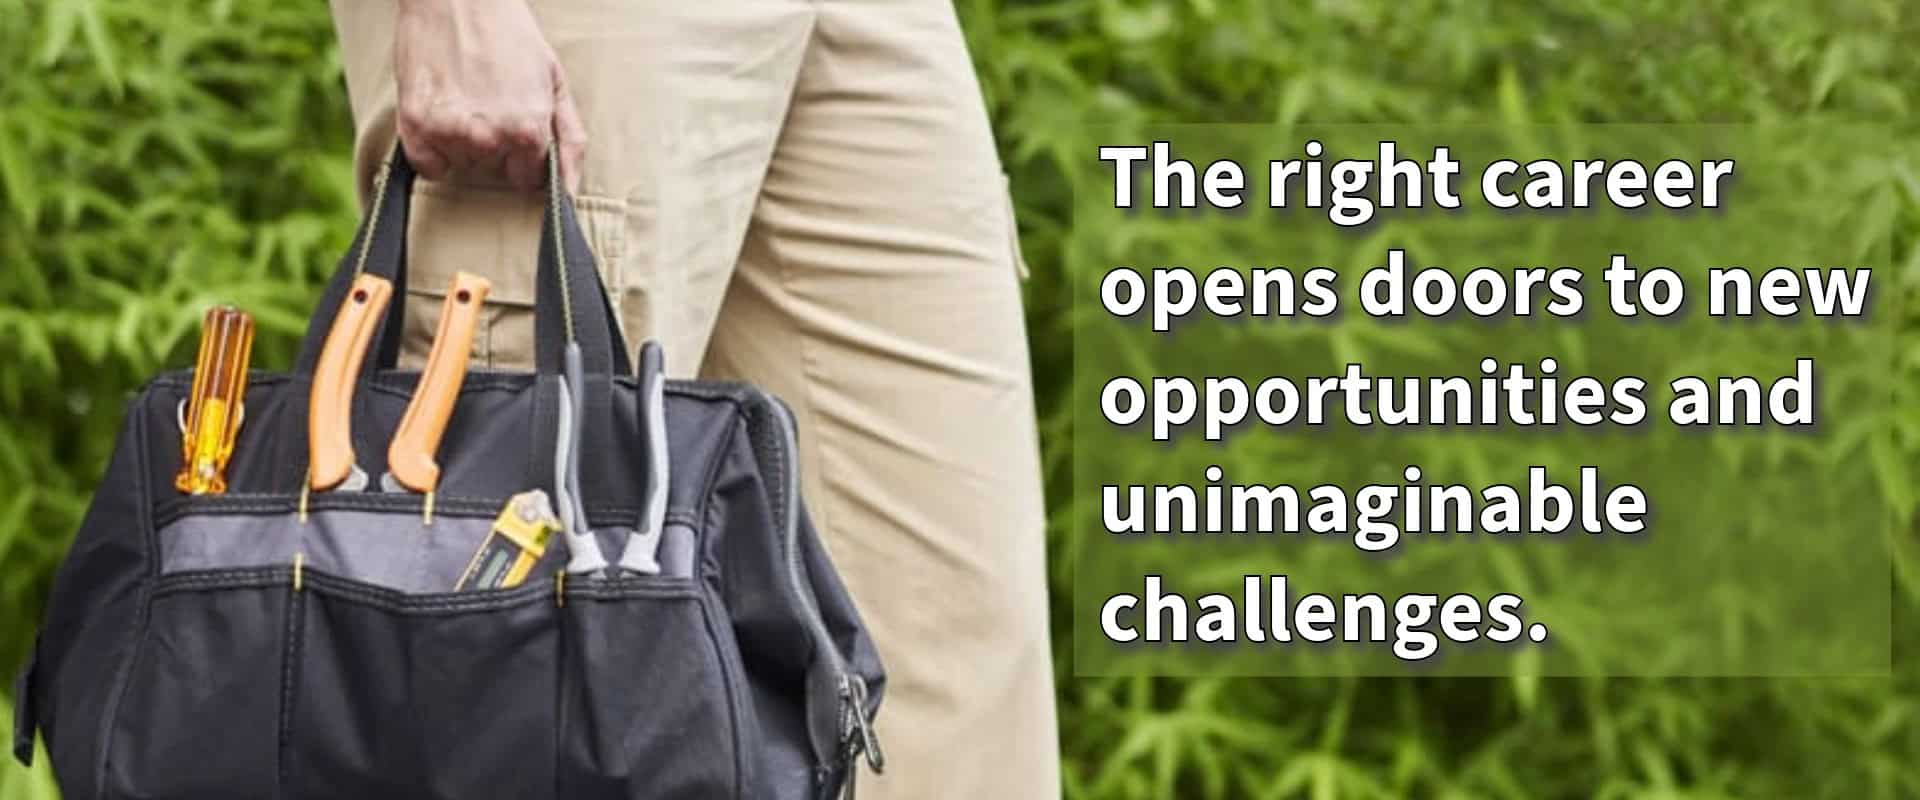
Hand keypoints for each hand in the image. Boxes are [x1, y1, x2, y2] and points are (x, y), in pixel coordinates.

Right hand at [392, 0, 585, 191]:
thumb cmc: (510, 35)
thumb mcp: (555, 83)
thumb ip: (569, 141)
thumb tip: (570, 191)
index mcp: (529, 131)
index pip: (527, 180)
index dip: (522, 156)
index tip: (515, 131)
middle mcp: (490, 138)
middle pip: (493, 171)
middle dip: (495, 145)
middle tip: (489, 101)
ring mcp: (450, 133)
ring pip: (461, 164)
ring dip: (463, 142)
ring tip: (465, 97)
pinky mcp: (415, 125)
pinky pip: (428, 166)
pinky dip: (432, 149)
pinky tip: (442, 113)